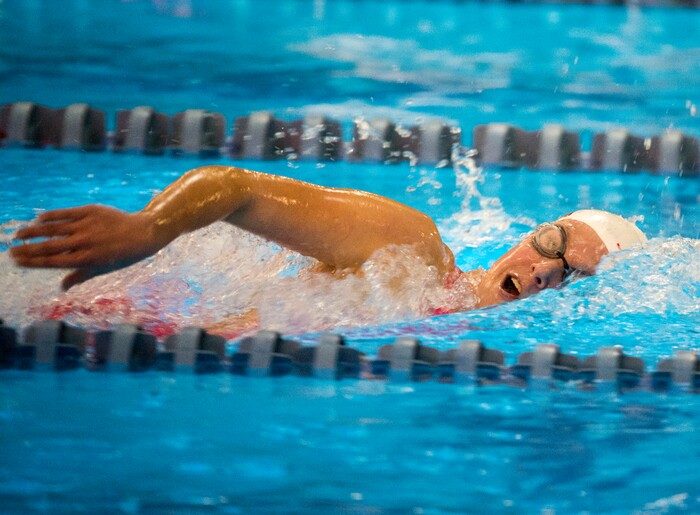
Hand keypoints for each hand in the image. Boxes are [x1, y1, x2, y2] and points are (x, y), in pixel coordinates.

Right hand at [10, 205, 159, 289]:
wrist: (143, 233)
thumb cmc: (122, 254)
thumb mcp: (103, 269)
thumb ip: (80, 276)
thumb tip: (62, 287)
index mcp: (86, 260)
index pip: (52, 261)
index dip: (33, 262)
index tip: (18, 261)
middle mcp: (84, 243)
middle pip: (48, 247)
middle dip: (27, 249)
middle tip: (11, 251)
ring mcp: (86, 226)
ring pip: (53, 229)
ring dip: (33, 231)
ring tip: (19, 234)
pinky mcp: (91, 211)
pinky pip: (66, 213)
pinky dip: (51, 216)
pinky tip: (39, 218)